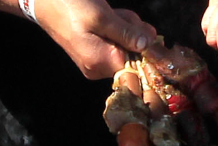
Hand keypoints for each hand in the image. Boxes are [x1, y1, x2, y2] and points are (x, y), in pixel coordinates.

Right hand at [34, 0, 155, 78]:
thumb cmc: (69, 5)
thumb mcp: (101, 16)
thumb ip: (126, 33)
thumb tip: (148, 45)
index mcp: (99, 63)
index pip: (136, 65)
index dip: (143, 47)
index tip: (140, 29)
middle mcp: (97, 67)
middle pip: (132, 55)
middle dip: (132, 32)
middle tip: (117, 15)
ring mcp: (95, 59)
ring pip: (125, 44)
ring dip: (124, 26)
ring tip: (110, 13)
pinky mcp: (94, 49)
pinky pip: (115, 40)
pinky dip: (116, 26)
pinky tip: (108, 15)